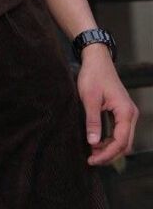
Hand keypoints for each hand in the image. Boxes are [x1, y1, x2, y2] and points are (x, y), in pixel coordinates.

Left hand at [76, 44, 138, 165]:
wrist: (96, 59)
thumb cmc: (93, 75)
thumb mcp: (89, 98)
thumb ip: (92, 121)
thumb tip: (93, 143)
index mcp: (125, 111)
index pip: (120, 141)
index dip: (107, 154)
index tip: (92, 159)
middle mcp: (130, 114)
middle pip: (124, 144)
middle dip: (109, 154)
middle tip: (91, 159)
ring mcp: (127, 113)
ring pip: (123, 139)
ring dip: (109, 148)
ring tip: (92, 153)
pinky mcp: (122, 111)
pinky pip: (120, 131)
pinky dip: (110, 140)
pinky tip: (97, 142)